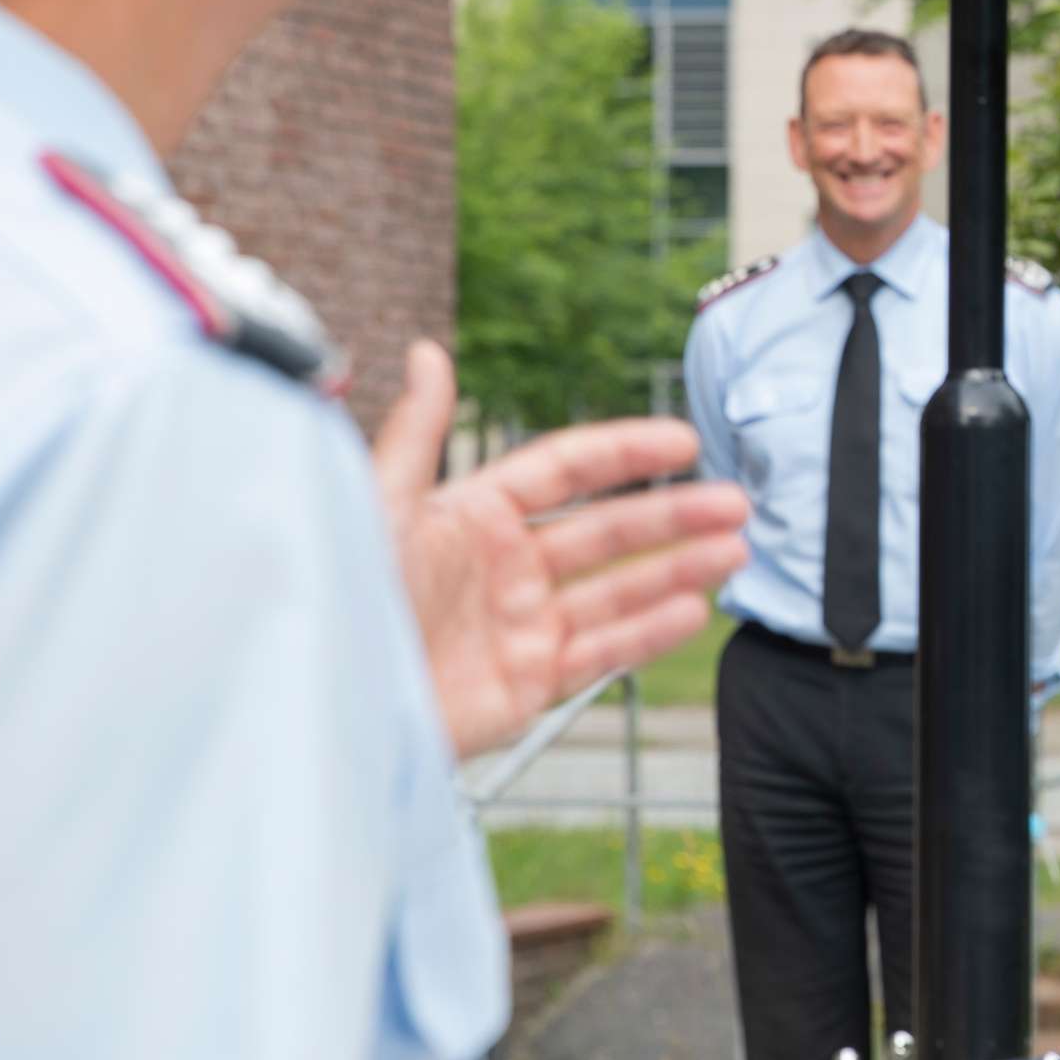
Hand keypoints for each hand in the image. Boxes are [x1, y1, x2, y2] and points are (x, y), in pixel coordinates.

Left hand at [372, 341, 750, 757]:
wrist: (323, 707)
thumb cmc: (337, 601)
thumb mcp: (378, 508)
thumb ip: (416, 435)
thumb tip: (428, 352)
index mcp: (468, 515)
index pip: (563, 471)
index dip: (623, 451)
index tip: (683, 438)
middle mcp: (501, 567)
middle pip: (606, 531)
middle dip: (673, 514)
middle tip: (736, 503)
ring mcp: (517, 627)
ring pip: (616, 590)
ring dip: (678, 568)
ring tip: (735, 551)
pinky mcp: (523, 685)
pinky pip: (599, 653)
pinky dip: (648, 632)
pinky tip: (693, 610)